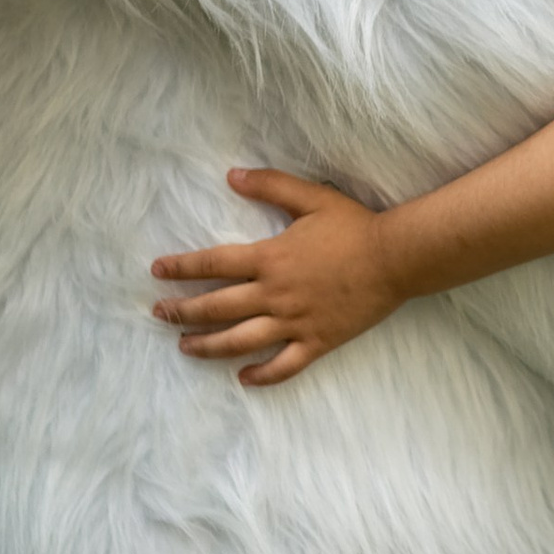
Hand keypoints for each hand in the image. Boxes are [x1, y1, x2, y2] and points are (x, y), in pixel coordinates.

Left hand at [150, 166, 401, 385]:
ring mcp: (295, 322)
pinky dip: (261, 375)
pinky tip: (243, 378)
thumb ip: (271, 186)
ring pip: (240, 341)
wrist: (397, 259)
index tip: (157, 272)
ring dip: (207, 346)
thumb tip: (232, 175)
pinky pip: (283, 366)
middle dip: (182, 311)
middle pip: (216, 307)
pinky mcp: (317, 342)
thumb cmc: (355, 227)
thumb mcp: (312, 198)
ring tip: (185, 347)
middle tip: (159, 314)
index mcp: (270, 258)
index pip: (212, 265)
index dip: (180, 268)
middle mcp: (275, 294)